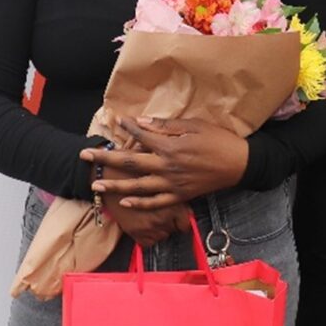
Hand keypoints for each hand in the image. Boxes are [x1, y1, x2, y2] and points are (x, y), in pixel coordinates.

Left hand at [81, 117, 248, 209]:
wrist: (239, 164)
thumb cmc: (219, 140)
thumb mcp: (195, 126)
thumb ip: (167, 126)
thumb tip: (143, 122)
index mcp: (170, 147)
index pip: (141, 136)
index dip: (127, 128)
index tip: (116, 121)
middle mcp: (166, 167)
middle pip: (130, 162)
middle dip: (105, 158)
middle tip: (85, 155)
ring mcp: (172, 184)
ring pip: (137, 187)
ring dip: (114, 186)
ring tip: (96, 184)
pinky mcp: (179, 196)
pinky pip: (155, 202)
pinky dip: (138, 203)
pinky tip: (124, 202)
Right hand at [97, 163, 190, 246]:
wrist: (111, 177)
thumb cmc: (137, 173)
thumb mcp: (163, 179)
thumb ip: (177, 189)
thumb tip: (187, 195)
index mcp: (173, 202)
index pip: (186, 222)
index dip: (184, 217)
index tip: (181, 214)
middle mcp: (163, 216)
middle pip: (175, 228)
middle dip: (171, 221)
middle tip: (164, 211)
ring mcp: (148, 226)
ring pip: (163, 235)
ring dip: (160, 228)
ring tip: (154, 216)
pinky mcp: (134, 232)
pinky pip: (148, 242)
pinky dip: (148, 236)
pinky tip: (146, 224)